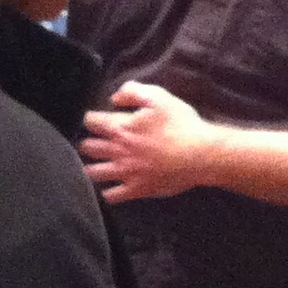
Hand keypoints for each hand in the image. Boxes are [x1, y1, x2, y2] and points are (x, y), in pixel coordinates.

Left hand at [81, 81, 214, 202]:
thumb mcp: (158, 97)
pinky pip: (112, 195)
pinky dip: (106, 192)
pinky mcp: (136, 189)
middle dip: (87, 143)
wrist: (200, 154)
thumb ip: (132, 92)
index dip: (91, 119)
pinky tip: (109, 187)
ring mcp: (126, 172)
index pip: (92, 122)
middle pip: (88, 147)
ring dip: (90, 167)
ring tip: (94, 165)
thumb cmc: (181, 124)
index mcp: (121, 127)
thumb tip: (114, 98)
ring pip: (93, 172)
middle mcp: (118, 151)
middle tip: (92, 142)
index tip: (95, 120)